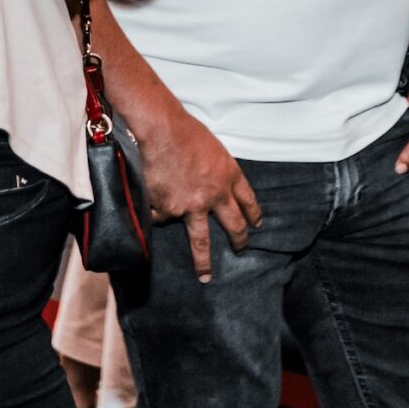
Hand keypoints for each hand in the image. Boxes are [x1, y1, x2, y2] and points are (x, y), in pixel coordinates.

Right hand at [139, 95, 262, 282]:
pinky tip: (152, 214)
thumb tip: (211, 182)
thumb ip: (216, 169)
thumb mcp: (213, 148)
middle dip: (239, 241)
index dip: (253, 214)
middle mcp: (215, 196)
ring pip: (200, 241)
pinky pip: (163, 218)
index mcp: (230, 176)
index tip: (256, 225)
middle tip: (240, 251)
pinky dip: (158, 217)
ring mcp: (192, 206)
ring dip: (204, 261)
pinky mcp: (170, 209)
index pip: (248, 201)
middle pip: (233, 226)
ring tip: (205, 276)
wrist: (163, 131)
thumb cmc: (186, 131)